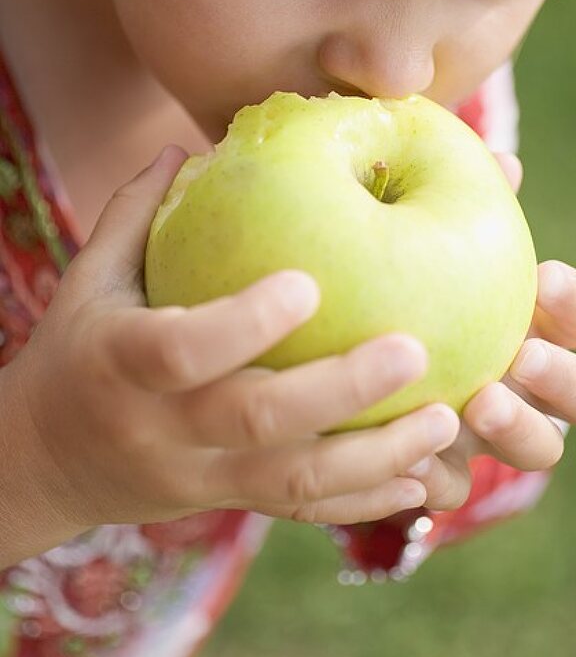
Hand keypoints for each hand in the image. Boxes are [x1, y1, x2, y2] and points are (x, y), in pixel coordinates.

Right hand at [7, 147, 459, 557]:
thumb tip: (194, 144)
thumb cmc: (79, 349)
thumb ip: (138, 213)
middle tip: (416, 350)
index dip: (242, 324)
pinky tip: (424, 476)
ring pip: (294, 482)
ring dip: (377, 456)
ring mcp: (198, 477)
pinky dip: (364, 499)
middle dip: (342, 390)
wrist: (47, 461)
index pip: (179, 350)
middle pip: (256, 420)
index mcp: (122, 362)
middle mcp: (162, 429)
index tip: (309, 284)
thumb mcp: (90, 278)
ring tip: (447, 420)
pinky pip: (302, 512)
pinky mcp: (226, 502)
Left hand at [405, 154, 575, 510]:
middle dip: (568, 381)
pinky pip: (456, 489)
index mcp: (536, 321)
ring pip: (542, 451)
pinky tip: (410, 454)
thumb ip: (457, 193)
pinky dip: (441, 474)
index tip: (543, 275)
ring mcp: (490, 431)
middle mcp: (529, 381)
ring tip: (476, 401)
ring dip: (519, 430)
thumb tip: (501, 161)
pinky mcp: (438, 469)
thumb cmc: (384, 260)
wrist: (321, 332)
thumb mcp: (415, 222)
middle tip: (521, 356)